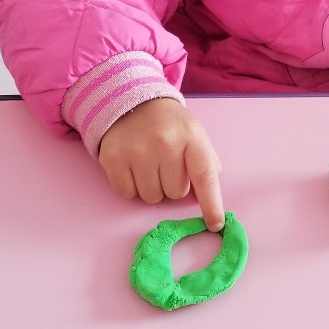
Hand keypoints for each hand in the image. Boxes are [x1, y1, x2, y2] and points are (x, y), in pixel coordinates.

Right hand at [99, 98, 224, 230]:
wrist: (133, 103)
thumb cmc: (170, 126)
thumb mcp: (196, 135)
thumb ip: (205, 164)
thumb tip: (203, 199)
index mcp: (192, 137)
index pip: (205, 177)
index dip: (212, 204)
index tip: (215, 225)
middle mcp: (165, 143)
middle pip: (175, 194)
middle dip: (173, 185)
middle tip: (166, 164)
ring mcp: (137, 151)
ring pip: (151, 197)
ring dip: (152, 187)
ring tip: (149, 164)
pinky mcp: (113, 158)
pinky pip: (127, 193)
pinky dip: (130, 186)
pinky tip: (132, 166)